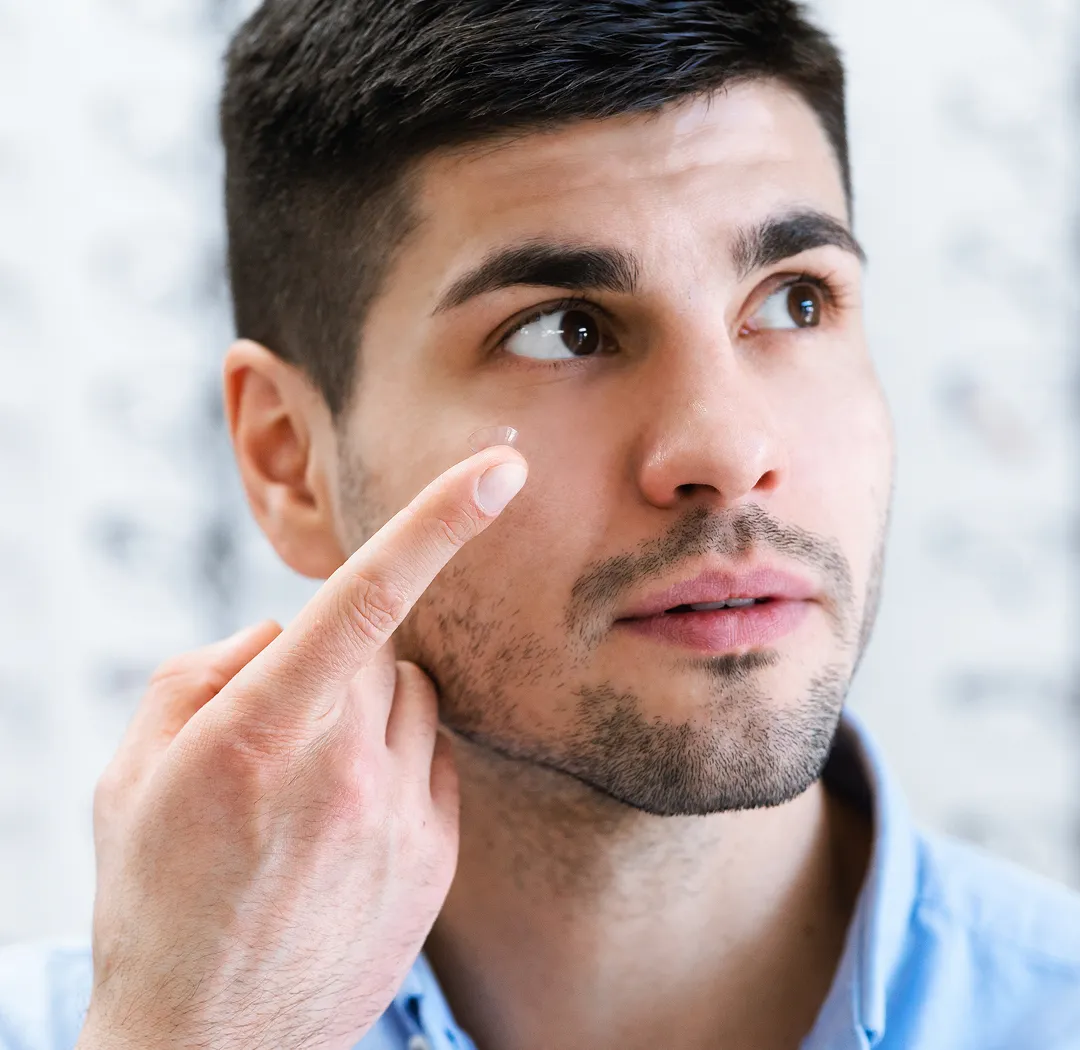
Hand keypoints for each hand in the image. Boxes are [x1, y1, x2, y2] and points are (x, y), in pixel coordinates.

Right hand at [76, 447, 527, 1049]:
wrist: (208, 1046)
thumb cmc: (156, 898)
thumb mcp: (132, 774)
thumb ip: (203, 672)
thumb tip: (280, 631)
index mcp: (259, 734)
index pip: (365, 598)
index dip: (437, 521)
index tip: (499, 470)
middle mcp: (343, 770)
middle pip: (380, 650)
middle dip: (338, 664)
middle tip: (284, 732)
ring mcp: (400, 819)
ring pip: (414, 701)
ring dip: (370, 712)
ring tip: (312, 786)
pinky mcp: (436, 859)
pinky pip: (435, 760)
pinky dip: (397, 762)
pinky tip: (347, 821)